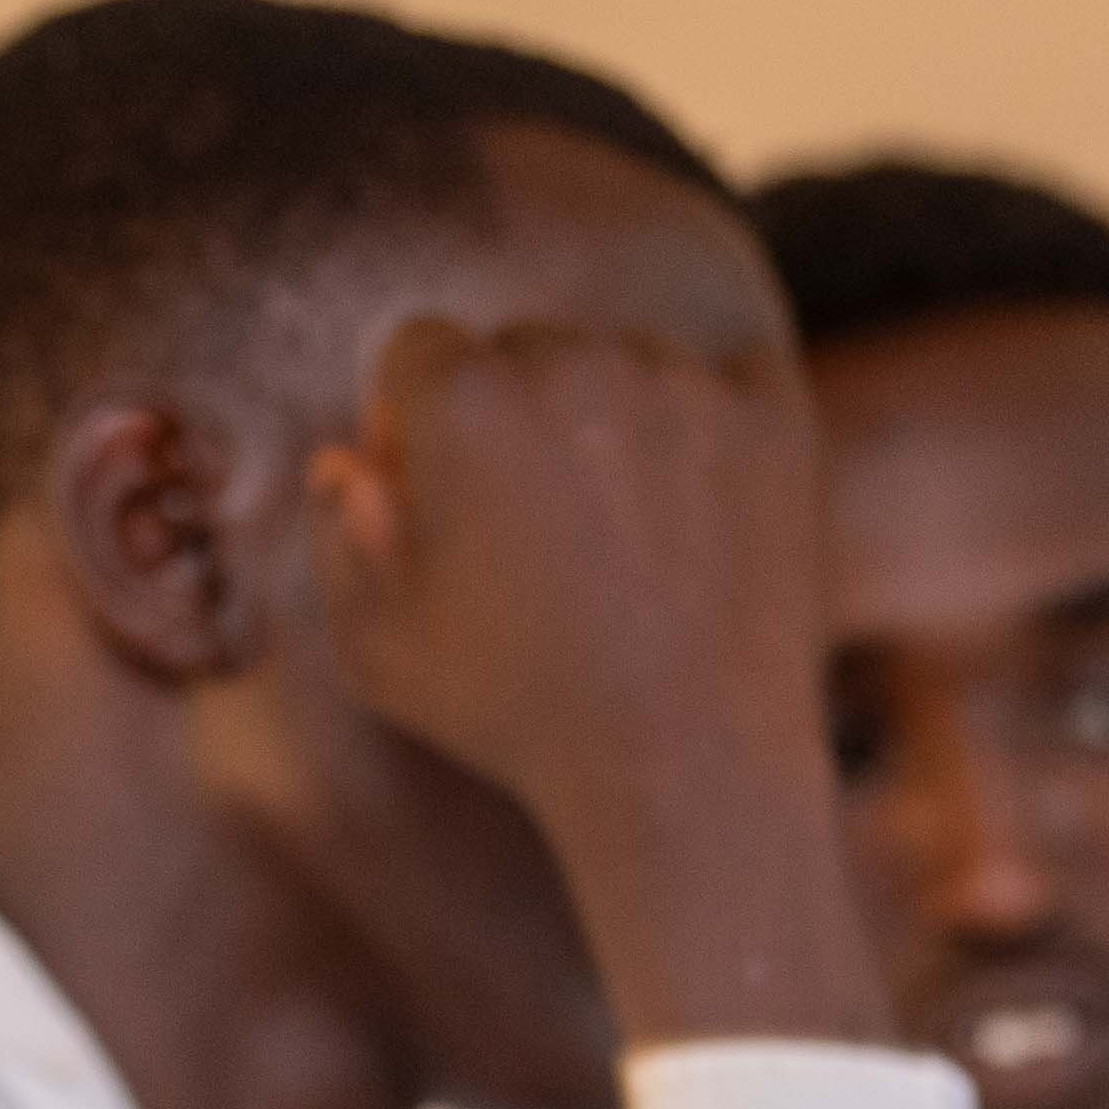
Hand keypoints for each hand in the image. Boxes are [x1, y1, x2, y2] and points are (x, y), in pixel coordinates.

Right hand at [305, 314, 884, 1046]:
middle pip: (520, 347)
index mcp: (464, 402)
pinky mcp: (771, 415)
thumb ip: (337, 537)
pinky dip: (705, 428)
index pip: (415, 347)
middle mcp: (574, 363)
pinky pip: (723, 380)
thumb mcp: (375, 646)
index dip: (409, 420)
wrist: (686, 762)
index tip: (431, 487)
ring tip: (612, 531)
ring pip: (620, 360)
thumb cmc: (515, 711)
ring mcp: (684, 384)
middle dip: (509, 415)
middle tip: (526, 522)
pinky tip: (687, 513)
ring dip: (605, 417)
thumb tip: (344, 463)